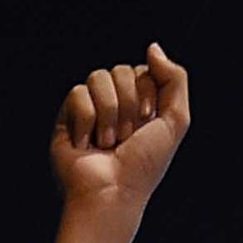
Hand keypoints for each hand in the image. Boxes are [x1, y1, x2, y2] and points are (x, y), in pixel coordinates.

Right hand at [51, 43, 189, 208]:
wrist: (111, 194)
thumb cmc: (143, 166)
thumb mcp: (176, 120)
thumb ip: (175, 78)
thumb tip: (152, 48)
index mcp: (140, 104)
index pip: (143, 70)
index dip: (146, 92)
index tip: (146, 121)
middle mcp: (115, 105)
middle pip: (120, 70)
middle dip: (126, 105)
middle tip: (125, 138)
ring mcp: (90, 110)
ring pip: (98, 77)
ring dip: (108, 113)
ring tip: (106, 142)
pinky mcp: (66, 119)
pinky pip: (77, 93)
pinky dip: (86, 120)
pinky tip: (85, 143)